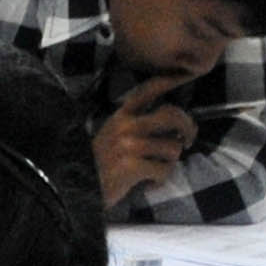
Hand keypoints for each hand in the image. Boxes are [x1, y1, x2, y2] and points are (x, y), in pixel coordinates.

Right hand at [95, 72, 194, 202]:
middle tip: (187, 141)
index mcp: (121, 116)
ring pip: (173, 148)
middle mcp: (126, 126)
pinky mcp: (131, 166)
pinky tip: (149, 183)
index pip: (148, 91)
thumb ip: (135, 127)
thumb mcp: (112, 137)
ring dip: (170, 162)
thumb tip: (172, 129)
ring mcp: (129, 145)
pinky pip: (164, 170)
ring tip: (157, 169)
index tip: (186, 75)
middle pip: (171, 115)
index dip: (169, 81)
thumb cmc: (99, 165)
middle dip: (188, 128)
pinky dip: (160, 180)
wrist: (77, 190)